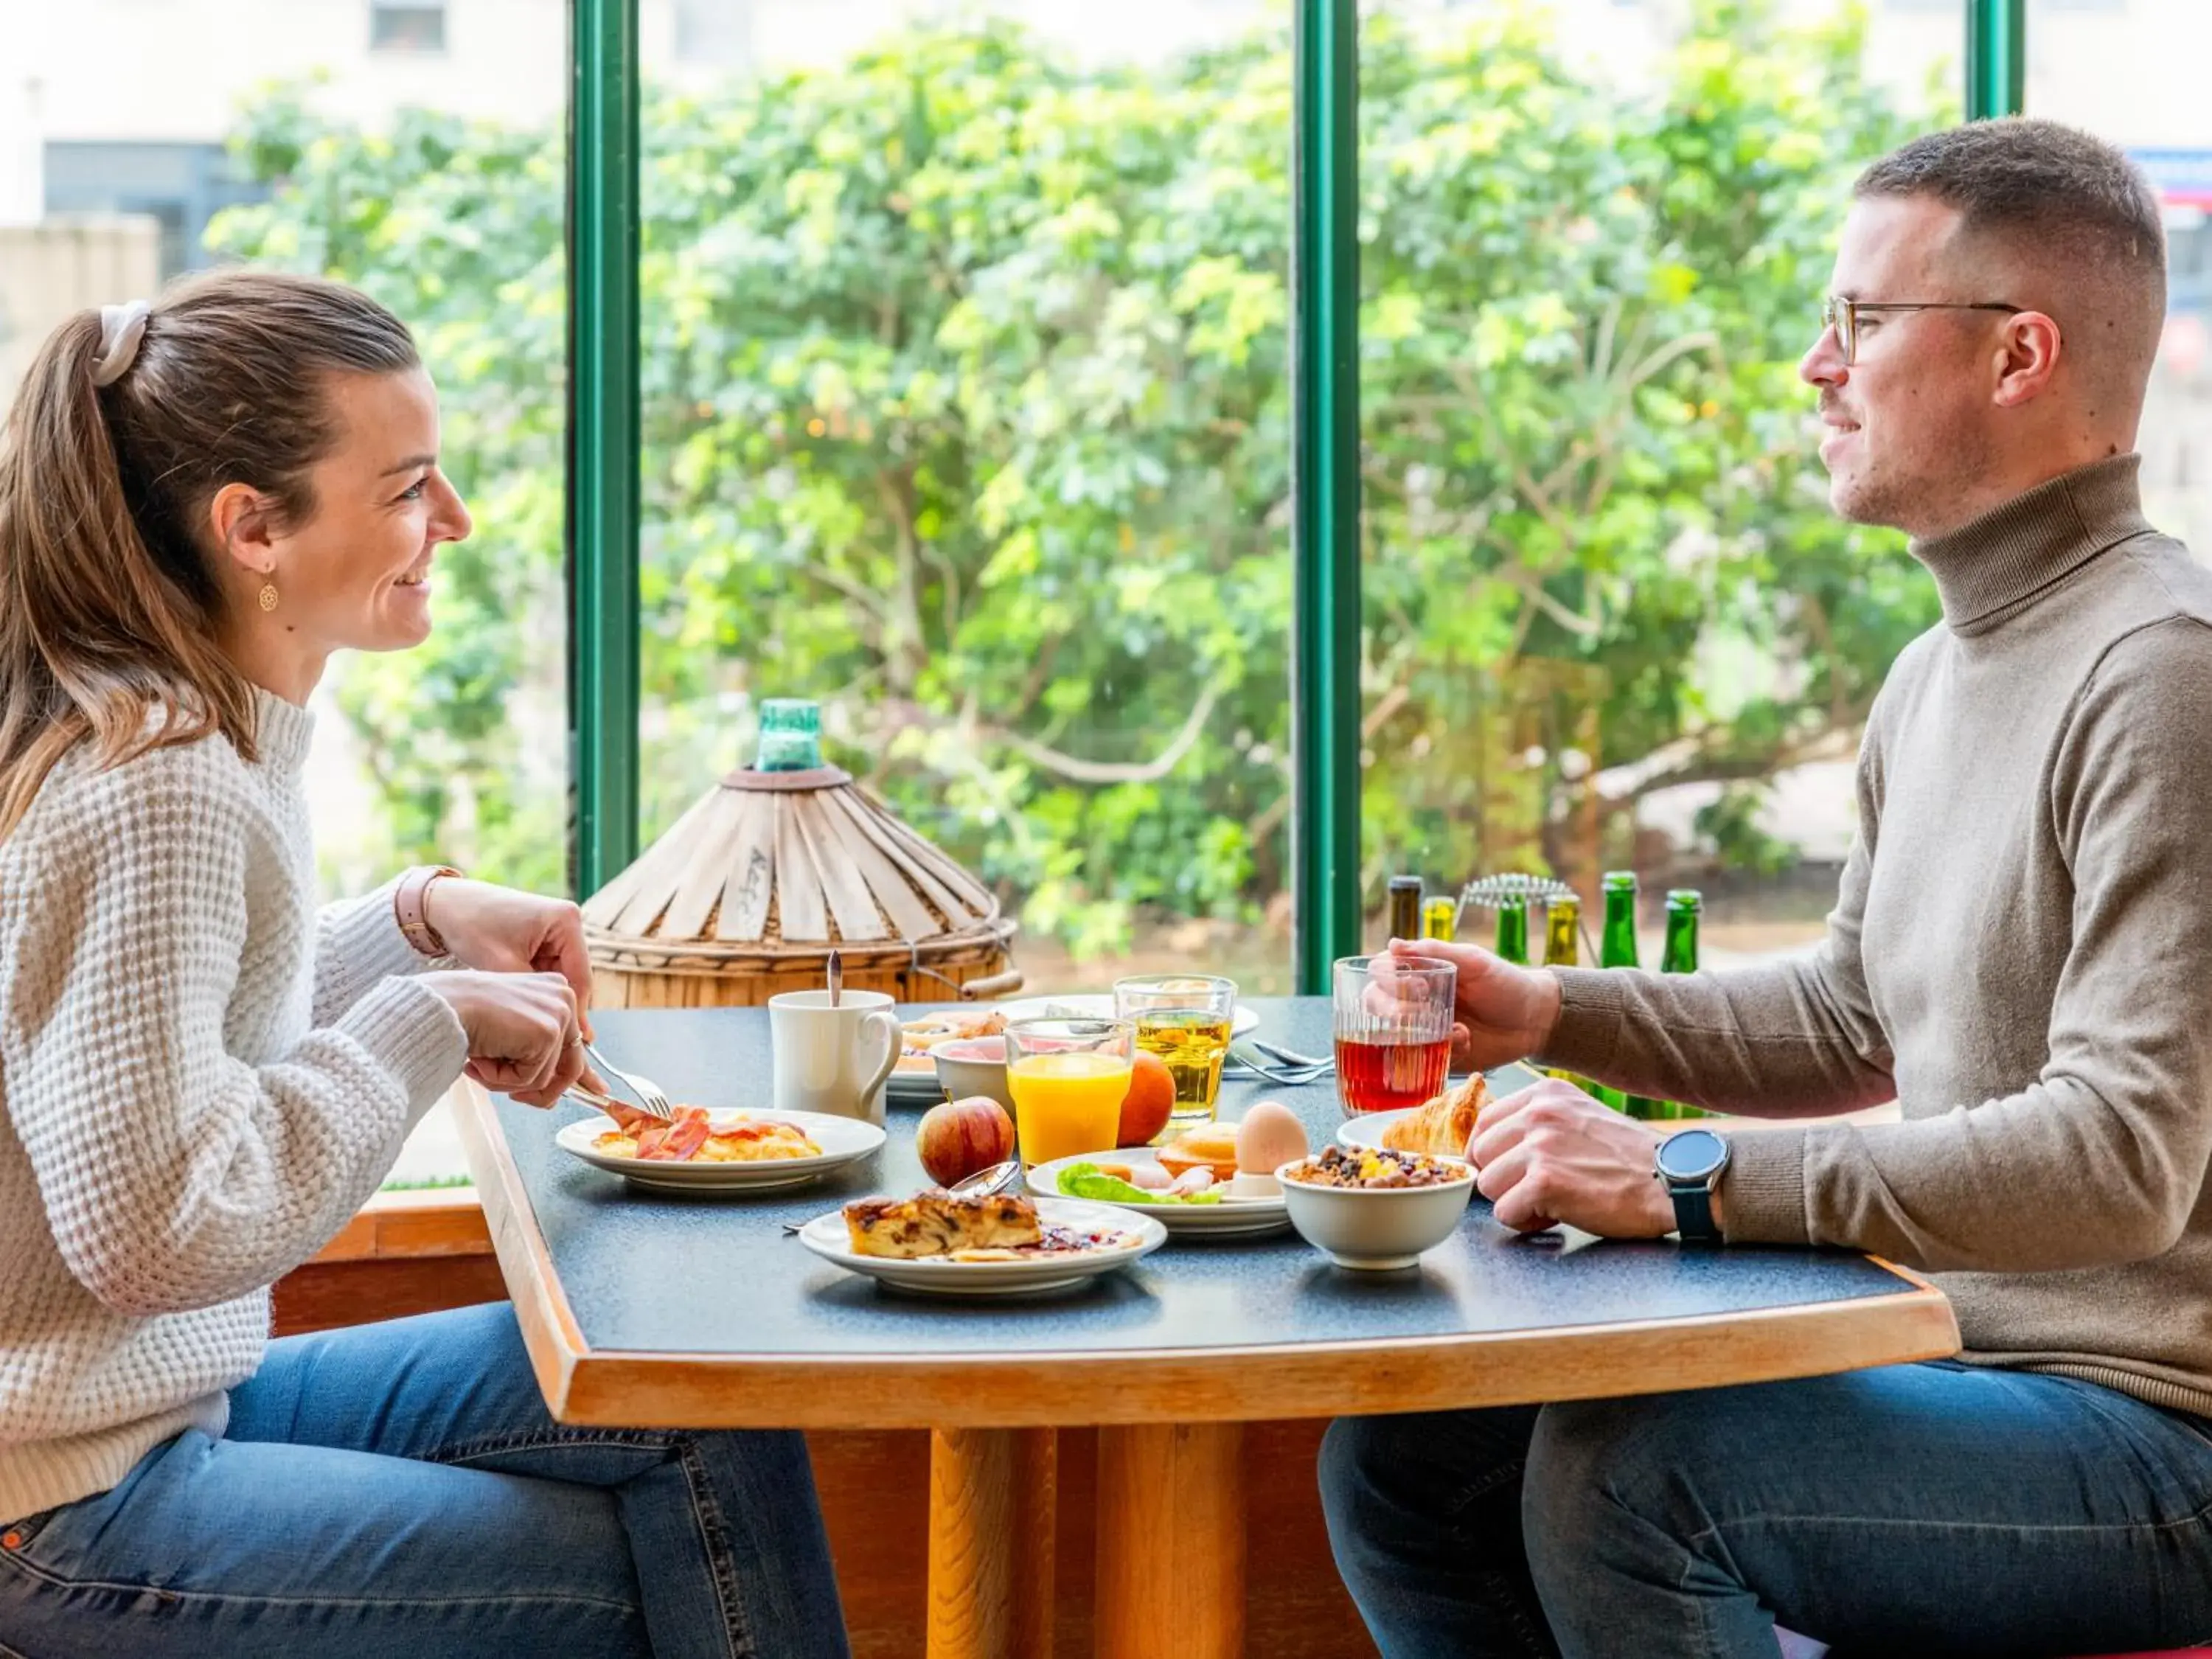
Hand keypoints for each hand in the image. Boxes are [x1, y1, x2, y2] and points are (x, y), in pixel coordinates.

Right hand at [419, 969, 596, 1109]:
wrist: (443, 1005)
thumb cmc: (464, 1014)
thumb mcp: (508, 1029)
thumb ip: (532, 1054)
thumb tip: (552, 1100)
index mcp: (556, 991)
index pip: (570, 1045)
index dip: (553, 1077)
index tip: (534, 1096)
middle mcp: (565, 997)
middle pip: (571, 1065)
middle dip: (539, 1091)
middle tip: (513, 1099)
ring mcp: (559, 1014)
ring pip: (544, 1076)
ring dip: (507, 1082)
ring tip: (478, 1065)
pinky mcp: (547, 1033)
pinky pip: (530, 1078)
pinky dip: (501, 1079)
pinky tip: (480, 1060)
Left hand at [423, 879, 593, 1039]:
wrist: (445, 903)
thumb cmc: (471, 926)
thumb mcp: (504, 966)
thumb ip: (534, 995)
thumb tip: (558, 1026)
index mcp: (566, 921)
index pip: (580, 977)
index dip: (574, 1013)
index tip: (569, 1044)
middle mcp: (567, 921)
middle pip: (574, 977)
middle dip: (560, 1008)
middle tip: (552, 1044)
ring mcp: (556, 928)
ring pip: (560, 976)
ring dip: (546, 999)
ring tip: (532, 1027)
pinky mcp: (543, 936)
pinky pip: (546, 969)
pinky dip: (535, 988)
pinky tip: (523, 1008)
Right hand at [1384, 937, 1561, 1070]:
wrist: (1535, 1021)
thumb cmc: (1505, 983)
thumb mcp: (1474, 961)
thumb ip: (1434, 952)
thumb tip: (1392, 944)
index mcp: (1418, 974)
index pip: (1381, 975)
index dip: (1390, 982)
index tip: (1420, 987)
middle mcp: (1413, 1002)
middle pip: (1377, 1007)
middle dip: (1397, 1013)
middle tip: (1425, 1014)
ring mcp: (1422, 1031)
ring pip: (1392, 1038)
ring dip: (1418, 1036)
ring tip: (1457, 1032)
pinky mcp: (1434, 1057)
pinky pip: (1419, 1061)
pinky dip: (1439, 1053)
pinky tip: (1466, 1043)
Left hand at [1466, 1077, 1675, 1236]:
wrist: (1672, 1180)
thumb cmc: (1628, 1158)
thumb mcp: (1579, 1117)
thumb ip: (1538, 1123)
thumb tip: (1491, 1146)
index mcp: (1544, 1094)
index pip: (1484, 1123)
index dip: (1493, 1154)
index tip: (1514, 1170)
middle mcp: (1538, 1113)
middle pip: (1479, 1154)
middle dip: (1503, 1178)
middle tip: (1538, 1188)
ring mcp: (1540, 1145)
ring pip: (1487, 1184)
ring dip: (1514, 1201)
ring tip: (1551, 1201)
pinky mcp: (1545, 1181)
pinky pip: (1504, 1212)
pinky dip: (1526, 1222)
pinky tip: (1557, 1215)